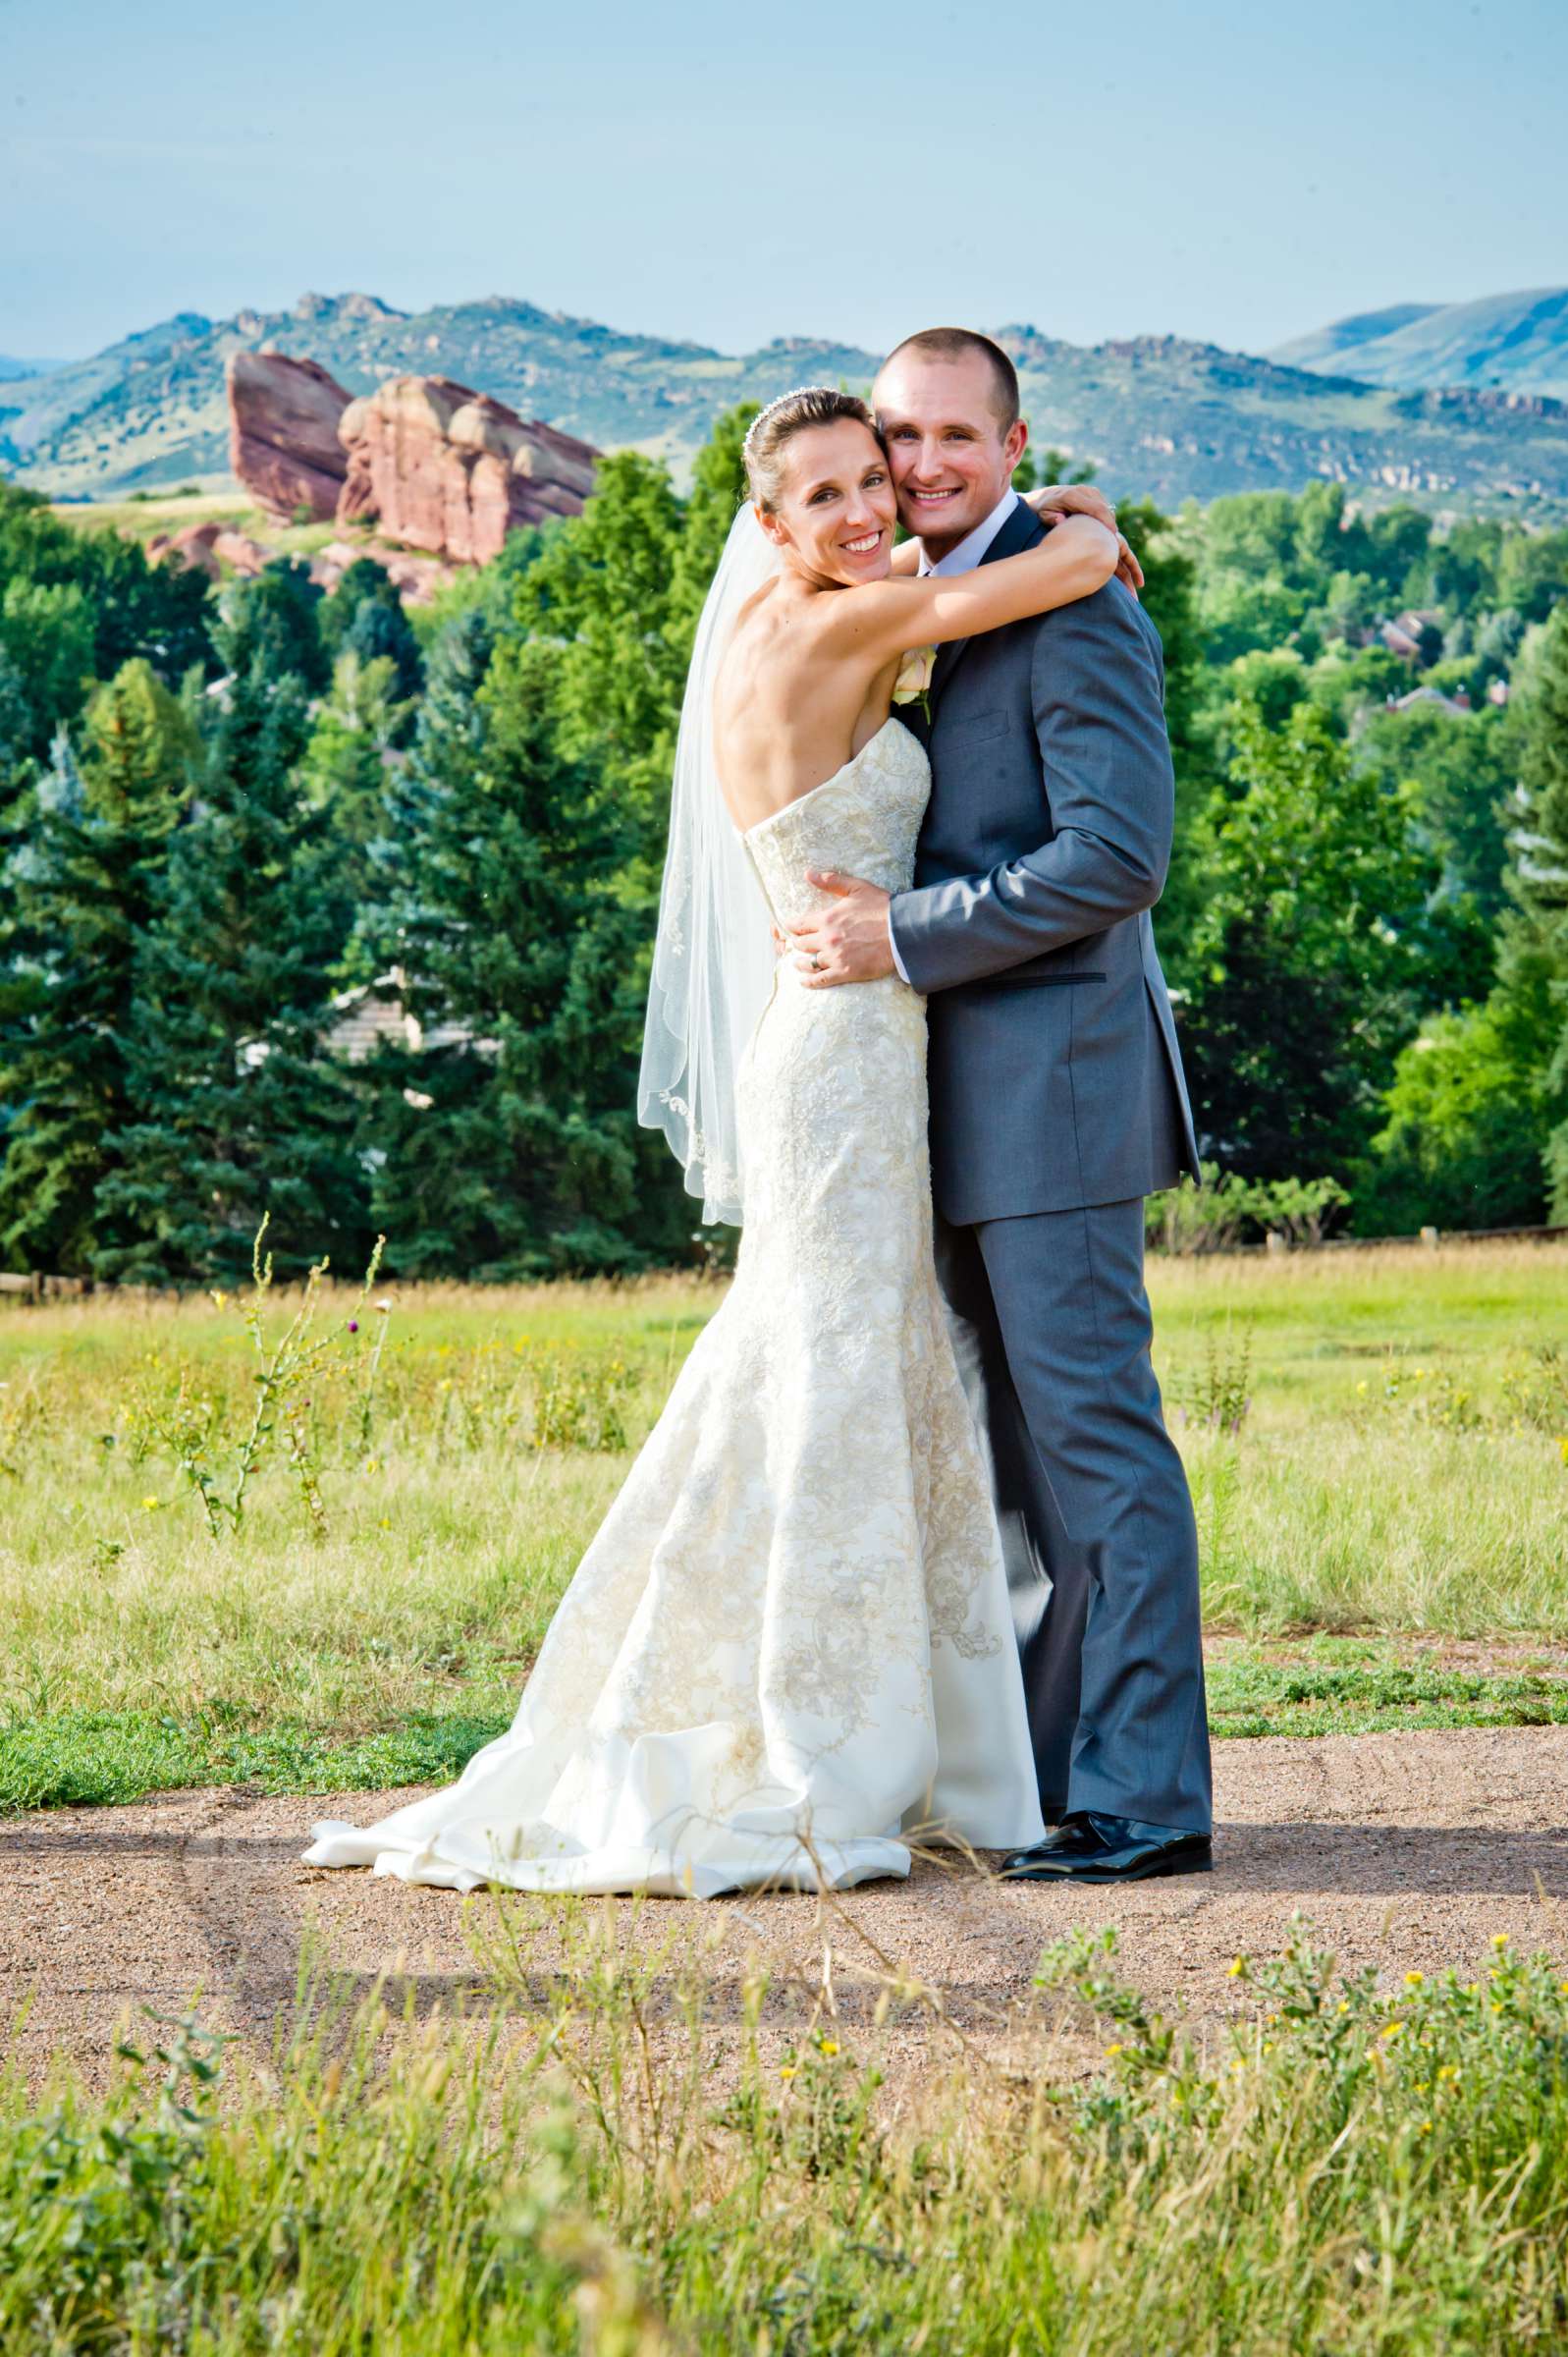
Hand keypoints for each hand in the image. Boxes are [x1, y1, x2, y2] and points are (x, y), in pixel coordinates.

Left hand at [787, 869, 894, 985]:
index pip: (800, 924)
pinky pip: (821, 979)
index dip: (792, 926)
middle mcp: (827, 939)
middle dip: (797, 943)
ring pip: (808, 963)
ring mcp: (835, 957)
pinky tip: (804, 981)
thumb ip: (831, 881)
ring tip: (797, 963)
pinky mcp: (845, 972)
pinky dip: (810, 982)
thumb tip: (808, 874)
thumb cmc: (882, 908)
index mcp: (827, 918)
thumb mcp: (856, 887)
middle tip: (794, 945)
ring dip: (800, 963)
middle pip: (801, 944)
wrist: (903, 931)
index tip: (788, 927)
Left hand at [1025, 482, 1141, 597]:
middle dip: (1111, 526)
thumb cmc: (1041, 511)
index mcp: (1072, 496)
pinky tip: (1103, 533)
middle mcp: (1083, 490)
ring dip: (1109, 523)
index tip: (1113, 538)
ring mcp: (1089, 490)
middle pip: (1105, 509)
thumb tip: (1061, 520)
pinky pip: (1104, 507)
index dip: (1107, 524)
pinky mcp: (1093, 493)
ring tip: (1109, 541)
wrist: (1042, 497)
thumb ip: (1051, 519)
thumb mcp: (1043, 516)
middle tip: (1115, 544)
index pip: (1096, 509)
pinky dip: (1106, 519)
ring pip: (1107, 508)